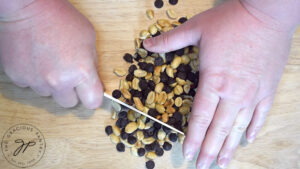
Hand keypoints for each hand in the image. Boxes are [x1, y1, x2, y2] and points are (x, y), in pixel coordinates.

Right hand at [0, 0, 102, 108]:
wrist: (27, 7)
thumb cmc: (60, 18)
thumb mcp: (88, 38)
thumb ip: (91, 64)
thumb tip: (92, 80)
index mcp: (81, 72)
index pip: (92, 102)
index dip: (92, 97)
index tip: (90, 92)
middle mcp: (59, 81)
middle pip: (69, 103)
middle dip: (71, 92)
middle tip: (68, 74)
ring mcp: (37, 81)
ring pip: (49, 94)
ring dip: (51, 83)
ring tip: (49, 61)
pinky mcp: (19, 78)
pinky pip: (31, 85)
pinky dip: (34, 76)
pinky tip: (36, 60)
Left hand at [144, 0, 293, 167]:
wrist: (267, 13)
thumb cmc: (231, 21)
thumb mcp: (196, 28)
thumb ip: (170, 40)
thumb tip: (146, 45)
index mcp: (214, 81)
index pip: (200, 118)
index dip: (194, 139)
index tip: (188, 154)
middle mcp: (234, 93)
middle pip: (219, 129)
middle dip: (210, 150)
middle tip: (203, 167)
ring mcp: (253, 92)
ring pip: (240, 127)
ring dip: (230, 147)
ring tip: (224, 163)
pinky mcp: (268, 87)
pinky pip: (261, 114)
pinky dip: (254, 128)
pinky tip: (248, 140)